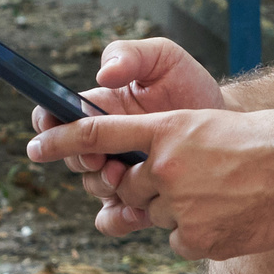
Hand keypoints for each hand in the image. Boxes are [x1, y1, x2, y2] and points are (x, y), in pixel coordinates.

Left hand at [28, 104, 273, 259]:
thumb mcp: (220, 125)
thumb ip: (181, 142)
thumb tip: (160, 162)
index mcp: (171, 128)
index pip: (97, 134)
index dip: (61, 141)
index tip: (36, 147)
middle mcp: (166, 166)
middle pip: (129, 187)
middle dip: (150, 188)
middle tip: (196, 180)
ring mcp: (180, 206)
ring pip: (157, 216)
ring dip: (181, 211)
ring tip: (226, 197)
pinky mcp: (198, 240)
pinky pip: (179, 241)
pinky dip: (198, 234)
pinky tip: (231, 218)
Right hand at [33, 38, 227, 236]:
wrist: (227, 121)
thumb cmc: (190, 86)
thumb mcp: (163, 58)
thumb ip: (130, 55)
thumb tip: (103, 75)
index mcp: (98, 108)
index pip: (53, 117)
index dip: (46, 124)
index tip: (52, 128)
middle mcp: (102, 144)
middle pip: (71, 156)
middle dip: (79, 158)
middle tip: (99, 158)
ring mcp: (118, 172)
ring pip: (93, 187)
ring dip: (102, 185)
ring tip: (122, 177)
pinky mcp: (139, 198)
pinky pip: (114, 218)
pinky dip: (119, 217)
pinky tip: (137, 210)